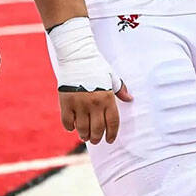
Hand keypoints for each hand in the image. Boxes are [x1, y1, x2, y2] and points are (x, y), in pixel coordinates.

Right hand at [47, 16, 132, 144]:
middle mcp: (94, 103)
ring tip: (84, 136)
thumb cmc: (95, 65)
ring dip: (84, 135)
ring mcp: (79, 104)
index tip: (109, 140)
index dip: (111, 134)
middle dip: (96, 138)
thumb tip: (130, 99)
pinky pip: (67, 122)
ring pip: (82, 129)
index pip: (112, 123)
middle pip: (97, 130)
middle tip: (95, 139)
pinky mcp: (65, 102)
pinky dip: (70, 127)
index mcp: (107, 98)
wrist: (76, 55)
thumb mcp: (111, 76)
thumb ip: (121, 89)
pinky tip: (73, 126)